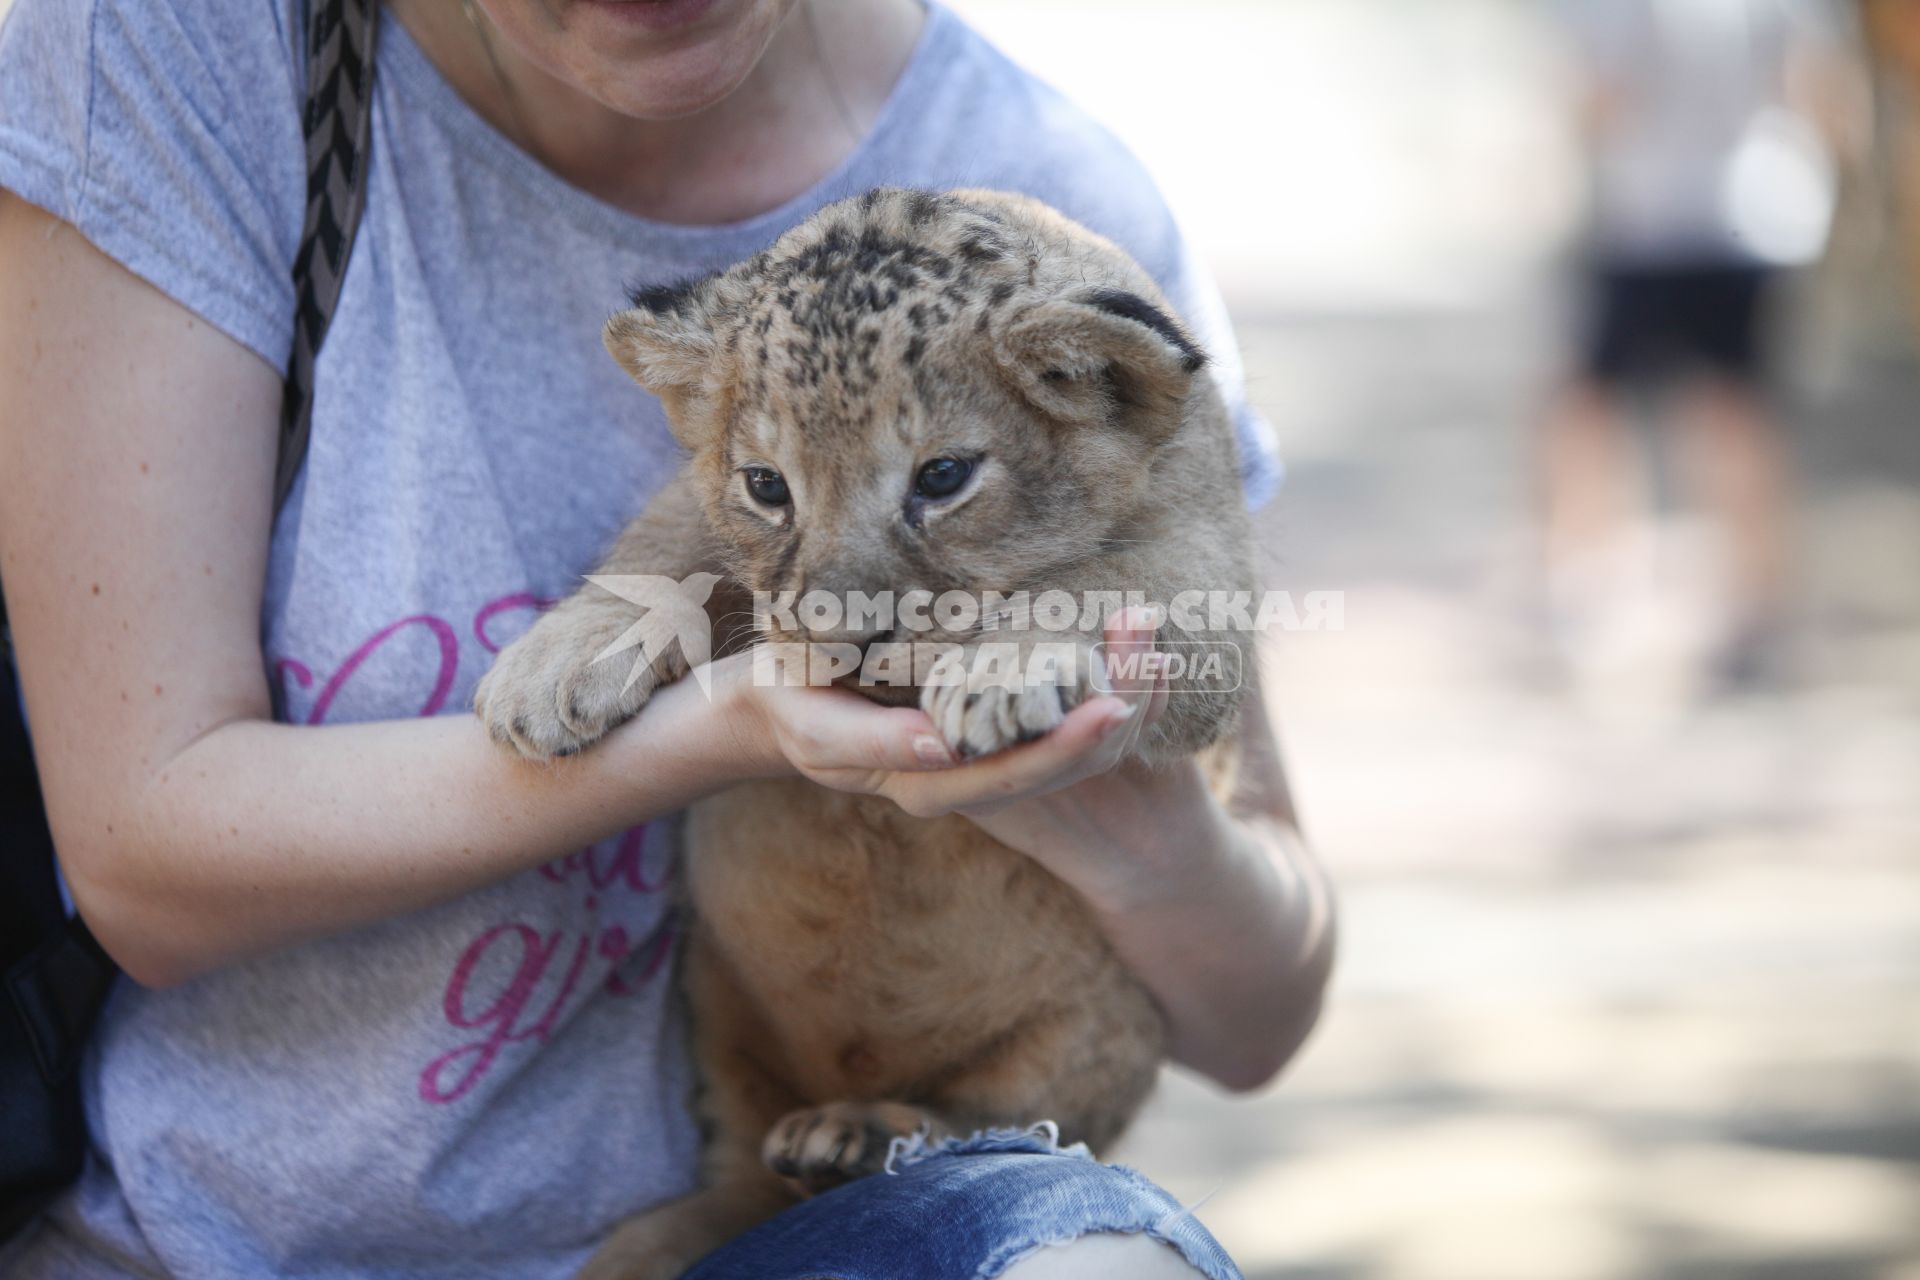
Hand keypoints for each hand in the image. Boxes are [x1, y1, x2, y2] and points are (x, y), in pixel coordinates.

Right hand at [716, 610, 1168, 818]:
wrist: (773, 700)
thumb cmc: (789, 702)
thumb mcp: (817, 725)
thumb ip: (875, 740)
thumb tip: (944, 747)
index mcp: (929, 786)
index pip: (1014, 777)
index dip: (1066, 748)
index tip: (1113, 709)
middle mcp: (965, 778)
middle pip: (1057, 763)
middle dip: (1114, 716)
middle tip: (1158, 662)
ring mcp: (978, 752)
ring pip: (1066, 741)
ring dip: (1116, 696)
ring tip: (1154, 644)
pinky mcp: (986, 720)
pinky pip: (1054, 713)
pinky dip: (1096, 682)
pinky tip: (1127, 645)